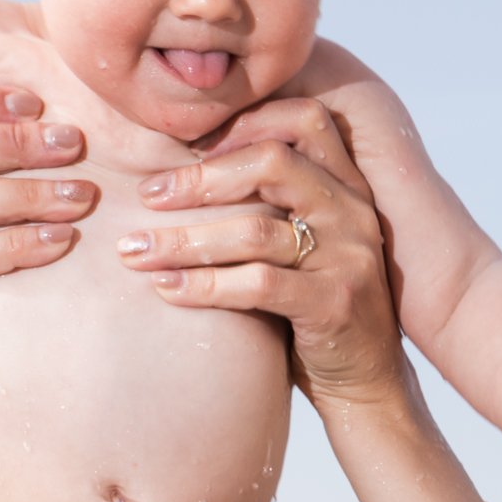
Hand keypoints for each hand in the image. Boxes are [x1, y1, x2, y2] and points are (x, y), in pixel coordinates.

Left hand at [117, 95, 406, 410]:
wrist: (367, 382)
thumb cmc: (314, 308)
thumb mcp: (301, 244)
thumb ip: (268, 205)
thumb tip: (181, 174)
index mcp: (346, 184)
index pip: (303, 119)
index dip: (241, 124)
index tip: (183, 149)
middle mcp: (353, 210)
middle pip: (272, 161)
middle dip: (200, 177)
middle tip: (146, 196)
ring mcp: (349, 257)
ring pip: (256, 230)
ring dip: (185, 241)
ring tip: (135, 251)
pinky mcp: (335, 304)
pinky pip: (259, 285)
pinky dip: (204, 286)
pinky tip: (165, 290)